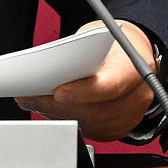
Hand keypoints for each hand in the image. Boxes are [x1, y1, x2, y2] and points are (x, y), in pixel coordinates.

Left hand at [15, 21, 154, 141]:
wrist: (133, 53)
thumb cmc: (112, 43)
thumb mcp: (95, 36)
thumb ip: (77, 54)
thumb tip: (45, 70)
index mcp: (134, 67)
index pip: (110, 86)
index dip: (83, 92)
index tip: (57, 92)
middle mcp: (137, 95)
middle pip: (96, 111)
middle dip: (58, 106)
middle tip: (29, 98)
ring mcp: (132, 115)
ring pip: (91, 124)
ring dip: (59, 115)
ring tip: (33, 103)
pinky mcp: (121, 127)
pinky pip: (92, 131)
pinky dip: (69, 121)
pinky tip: (49, 110)